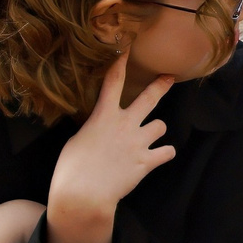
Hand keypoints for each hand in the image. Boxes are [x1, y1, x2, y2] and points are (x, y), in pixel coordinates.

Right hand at [45, 55, 175, 242]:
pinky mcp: (147, 161)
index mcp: (103, 116)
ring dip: (155, 131)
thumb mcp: (77, 140)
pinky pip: (167, 152)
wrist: (84, 195)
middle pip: (149, 98)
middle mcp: (124, 125)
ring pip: (160, 125)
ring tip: (146, 139)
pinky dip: (163, 153)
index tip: (128, 47)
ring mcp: (138, 142)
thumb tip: (101, 129)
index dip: (121, 62)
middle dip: (161, 85)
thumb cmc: (72, 169)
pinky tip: (157, 157)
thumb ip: (94, 129)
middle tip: (170, 77)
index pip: (113, 82)